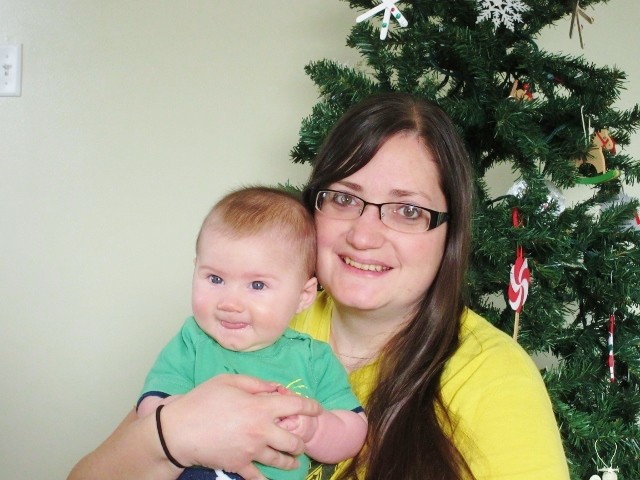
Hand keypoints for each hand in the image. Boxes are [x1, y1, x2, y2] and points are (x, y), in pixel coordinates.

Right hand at [159, 374, 321, 479]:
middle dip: (301, 440)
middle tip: (301, 439)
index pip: (297, 407)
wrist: (178, 431)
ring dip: (291, 460)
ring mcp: (252, 451)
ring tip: (295, 460)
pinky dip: (268, 479)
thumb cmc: (203, 400)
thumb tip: (276, 388)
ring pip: (281, 460)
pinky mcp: (240, 465)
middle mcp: (262, 431)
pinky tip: (273, 478)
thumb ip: (257, 383)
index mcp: (262, 407)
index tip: (318, 409)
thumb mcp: (230, 381)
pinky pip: (260, 477)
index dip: (311, 407)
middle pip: (293, 440)